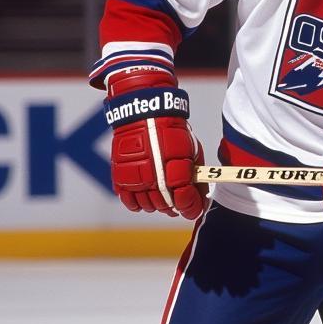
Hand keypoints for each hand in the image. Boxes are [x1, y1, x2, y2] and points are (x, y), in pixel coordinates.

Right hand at [105, 68, 206, 218]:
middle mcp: (154, 181)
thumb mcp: (192, 151)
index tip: (196, 206)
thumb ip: (195, 176)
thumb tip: (201, 196)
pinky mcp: (121, 178)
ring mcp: (136, 181)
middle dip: (177, 206)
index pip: (185, 204)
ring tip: (163, 195)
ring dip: (159, 205)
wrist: (145, 115)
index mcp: (175, 174)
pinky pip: (129, 202)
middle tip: (180, 200)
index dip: (193, 208)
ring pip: (149, 207)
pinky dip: (138, 203)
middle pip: (167, 208)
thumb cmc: (171, 131)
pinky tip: (146, 196)